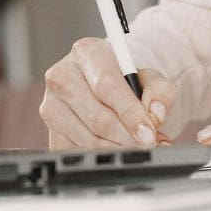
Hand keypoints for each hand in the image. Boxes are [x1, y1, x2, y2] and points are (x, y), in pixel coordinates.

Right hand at [39, 38, 177, 148]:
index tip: (148, 132)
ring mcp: (52, 104)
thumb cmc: (124, 78)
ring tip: (138, 146)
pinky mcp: (50, 129)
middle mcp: (62, 76)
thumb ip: (160, 91)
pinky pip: (77, 152)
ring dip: (119, 149)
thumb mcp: (149, 76)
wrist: (102, 83)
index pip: (107, 86)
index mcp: (87, 53)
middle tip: (148, 144)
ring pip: (89, 139)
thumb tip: (156, 113)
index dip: (130, 113)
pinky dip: (103, 157)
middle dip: (128, 137)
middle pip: (98, 118)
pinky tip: (119, 150)